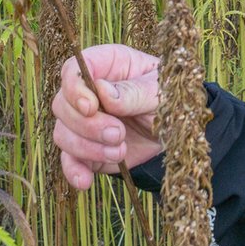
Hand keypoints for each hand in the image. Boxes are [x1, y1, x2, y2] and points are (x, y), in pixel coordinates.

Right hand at [51, 44, 163, 189]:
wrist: (181, 133)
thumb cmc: (173, 99)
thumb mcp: (160, 91)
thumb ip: (133, 91)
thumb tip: (102, 91)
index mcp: (107, 65)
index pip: (74, 69)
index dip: (75, 88)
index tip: (91, 107)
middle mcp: (90, 92)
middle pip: (63, 104)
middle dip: (87, 124)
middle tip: (118, 133)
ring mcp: (86, 122)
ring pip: (63, 133)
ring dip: (87, 147)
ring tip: (120, 151)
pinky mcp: (88, 150)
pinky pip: (69, 160)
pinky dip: (73, 171)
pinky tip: (85, 181)